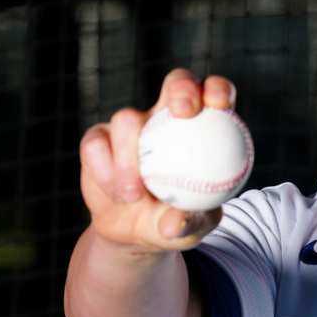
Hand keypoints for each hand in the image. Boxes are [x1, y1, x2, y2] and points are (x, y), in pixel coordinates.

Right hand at [78, 69, 235, 252]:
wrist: (133, 234)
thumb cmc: (173, 223)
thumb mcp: (190, 230)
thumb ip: (189, 222)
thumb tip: (177, 220)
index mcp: (200, 128)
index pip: (214, 94)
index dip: (218, 90)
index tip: (220, 105)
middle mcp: (166, 117)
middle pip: (175, 82)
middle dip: (181, 88)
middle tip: (184, 112)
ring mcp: (130, 126)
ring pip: (126, 118)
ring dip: (130, 157)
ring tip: (134, 195)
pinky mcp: (98, 141)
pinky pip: (96, 144)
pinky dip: (105, 170)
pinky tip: (116, 194)